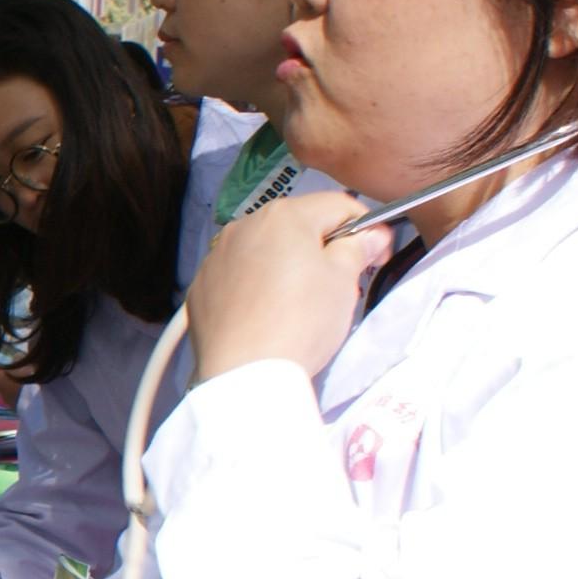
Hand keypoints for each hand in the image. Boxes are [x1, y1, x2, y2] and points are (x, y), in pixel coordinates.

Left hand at [185, 190, 388, 381]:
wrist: (246, 372)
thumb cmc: (302, 319)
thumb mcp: (343, 280)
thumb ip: (357, 248)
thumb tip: (370, 234)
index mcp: (283, 216)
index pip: (337, 206)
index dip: (365, 228)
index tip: (376, 258)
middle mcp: (244, 226)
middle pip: (297, 226)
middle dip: (323, 247)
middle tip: (340, 285)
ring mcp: (216, 256)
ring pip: (264, 250)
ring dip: (287, 265)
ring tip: (300, 303)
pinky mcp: (201, 287)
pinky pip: (238, 276)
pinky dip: (256, 286)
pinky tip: (266, 314)